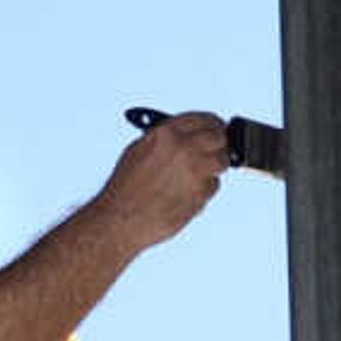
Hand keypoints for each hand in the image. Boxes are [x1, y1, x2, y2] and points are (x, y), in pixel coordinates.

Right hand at [97, 112, 227, 247]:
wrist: (119, 221)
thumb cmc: (124, 189)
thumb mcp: (138, 151)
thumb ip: (165, 139)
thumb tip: (188, 134)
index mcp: (167, 134)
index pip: (205, 119)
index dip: (212, 124)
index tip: (216, 128)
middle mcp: (185, 149)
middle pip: (219, 137)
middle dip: (218, 144)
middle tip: (215, 150)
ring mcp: (196, 171)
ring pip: (221, 162)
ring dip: (213, 168)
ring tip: (192, 177)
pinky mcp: (201, 193)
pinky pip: (212, 186)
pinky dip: (203, 190)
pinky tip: (183, 195)